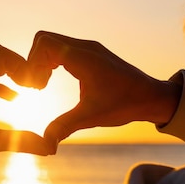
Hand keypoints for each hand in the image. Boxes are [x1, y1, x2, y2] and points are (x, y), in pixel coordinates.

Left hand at [0, 43, 54, 164]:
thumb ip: (23, 143)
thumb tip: (51, 149)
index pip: (0, 54)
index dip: (19, 63)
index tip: (30, 84)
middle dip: (15, 64)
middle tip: (28, 82)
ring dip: (8, 73)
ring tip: (23, 91)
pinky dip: (0, 83)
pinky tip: (12, 100)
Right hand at [24, 31, 180, 142]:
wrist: (152, 97)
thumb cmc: (125, 104)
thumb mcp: (91, 117)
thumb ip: (64, 126)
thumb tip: (45, 144)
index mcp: (84, 58)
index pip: (44, 44)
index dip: (32, 63)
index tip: (37, 87)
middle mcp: (85, 47)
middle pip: (44, 39)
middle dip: (34, 62)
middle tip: (37, 86)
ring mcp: (89, 49)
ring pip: (52, 42)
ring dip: (42, 62)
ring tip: (43, 86)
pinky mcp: (91, 54)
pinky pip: (62, 48)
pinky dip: (52, 62)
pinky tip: (53, 82)